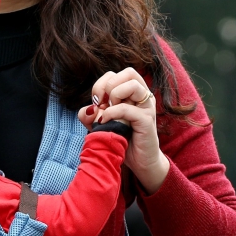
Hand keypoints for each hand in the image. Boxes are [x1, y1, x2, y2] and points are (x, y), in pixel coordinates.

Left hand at [83, 67, 168, 191]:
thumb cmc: (123, 141)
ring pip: (133, 84)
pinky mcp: (147, 120)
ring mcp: (147, 107)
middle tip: (101, 104)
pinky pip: (127, 108)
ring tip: (109, 111)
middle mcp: (143, 97)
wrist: (139, 163)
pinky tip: (105, 122)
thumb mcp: (101, 126)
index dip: (101, 84)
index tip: (96, 102)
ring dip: (115, 95)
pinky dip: (112, 113)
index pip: (116, 74)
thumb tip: (89, 109)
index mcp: (133, 94)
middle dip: (108, 85)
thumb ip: (90, 116)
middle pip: (128, 72)